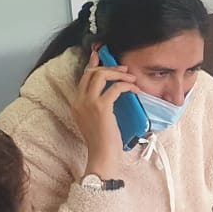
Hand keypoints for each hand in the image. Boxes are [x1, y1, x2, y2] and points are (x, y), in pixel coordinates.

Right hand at [71, 48, 136, 179]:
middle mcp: (80, 101)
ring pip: (101, 75)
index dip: (92, 65)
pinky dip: (127, 86)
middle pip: (91, 73)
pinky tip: (135, 90)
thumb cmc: (102, 141)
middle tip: (124, 70)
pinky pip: (115, 88)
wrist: (101, 155)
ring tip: (131, 78)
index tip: (99, 56)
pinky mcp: (101, 107)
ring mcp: (89, 103)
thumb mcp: (95, 120)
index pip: (83, 78)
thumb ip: (98, 105)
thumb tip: (110, 92)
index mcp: (77, 103)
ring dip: (118, 73)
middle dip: (109, 67)